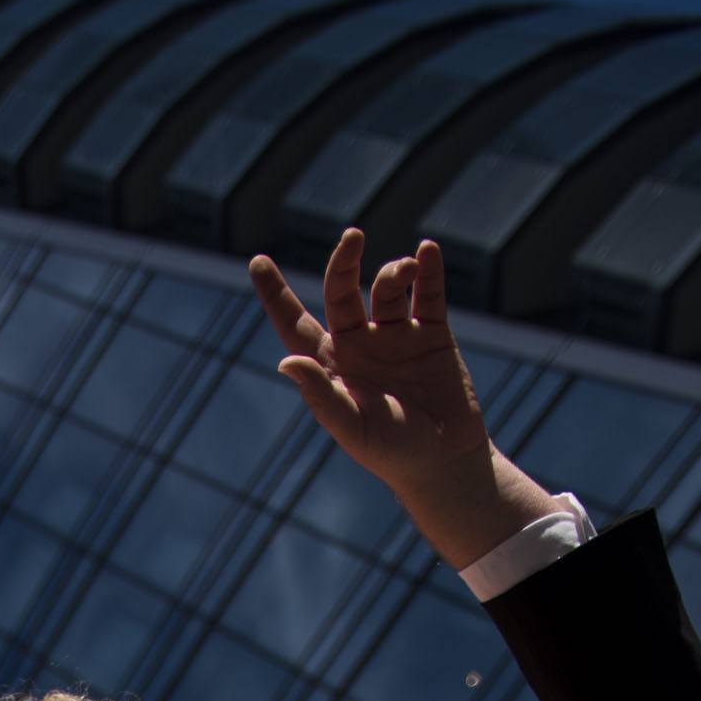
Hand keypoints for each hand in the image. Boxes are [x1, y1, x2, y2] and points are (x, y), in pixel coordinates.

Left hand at [248, 230, 555, 571]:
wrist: (444, 462)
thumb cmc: (391, 452)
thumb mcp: (351, 425)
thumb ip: (320, 393)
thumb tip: (285, 361)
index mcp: (331, 366)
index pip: (295, 323)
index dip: (275, 294)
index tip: (256, 261)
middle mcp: (360, 344)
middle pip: (342, 290)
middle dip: (344, 263)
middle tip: (353, 238)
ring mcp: (397, 335)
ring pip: (387, 287)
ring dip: (395, 271)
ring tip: (407, 269)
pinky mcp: (433, 333)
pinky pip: (430, 292)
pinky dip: (431, 269)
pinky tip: (428, 251)